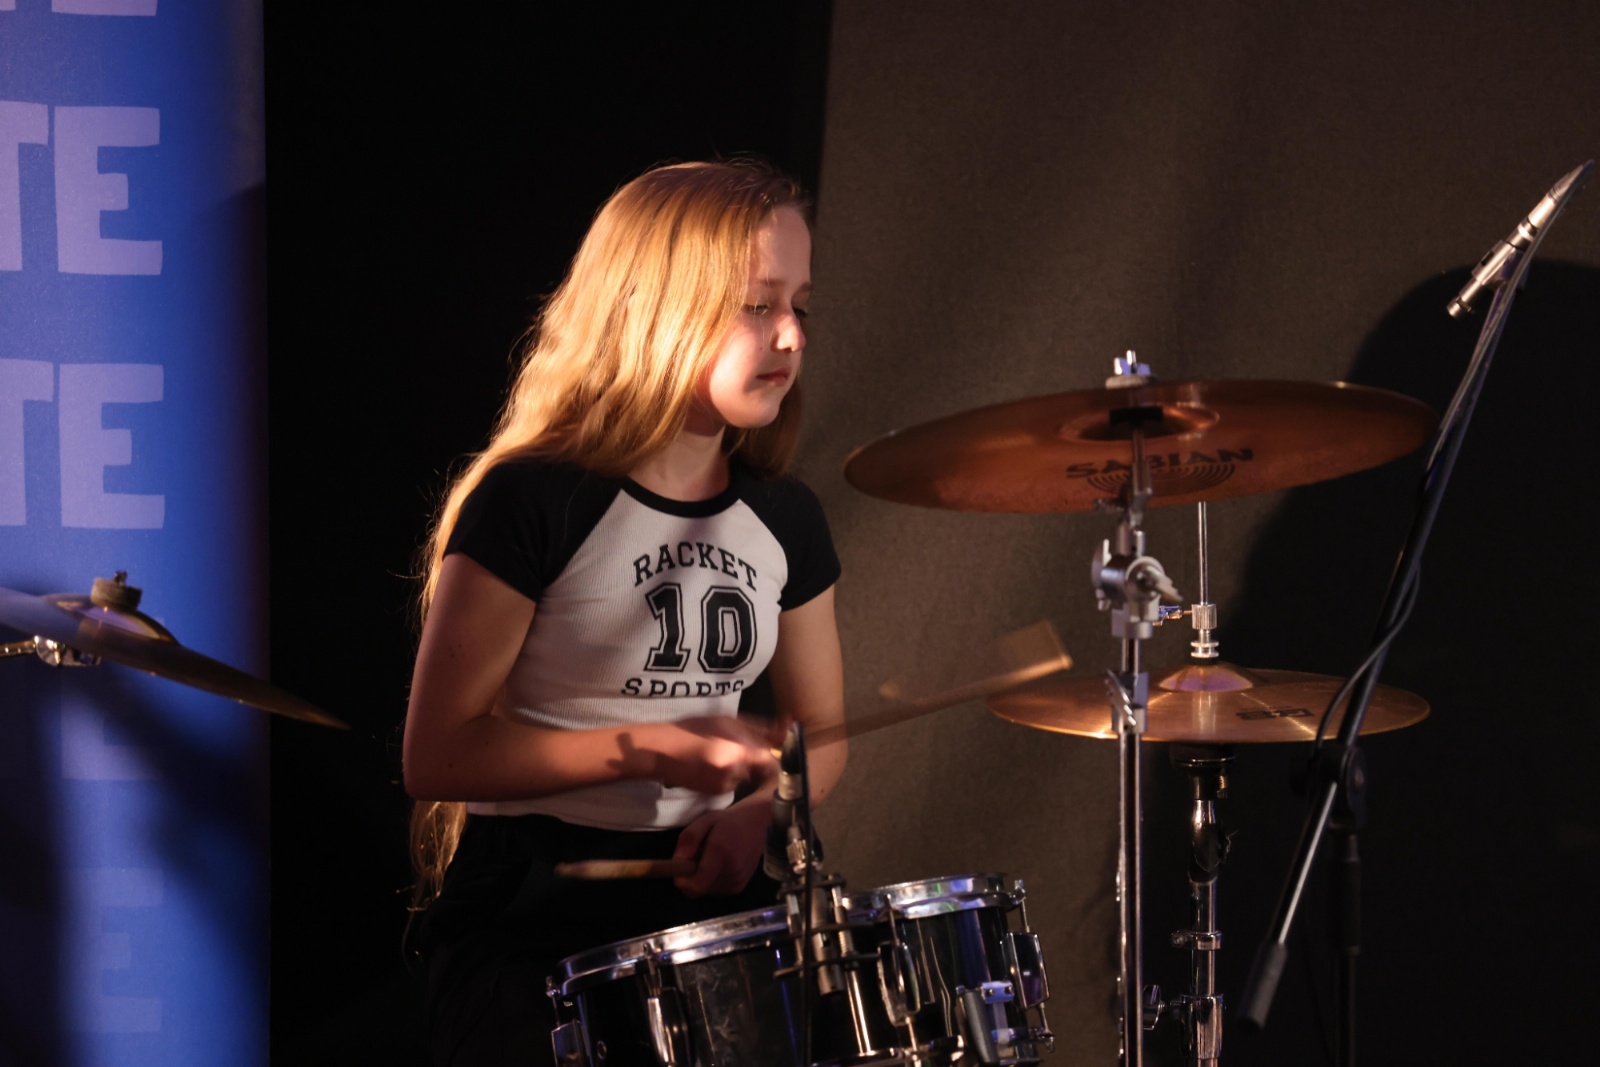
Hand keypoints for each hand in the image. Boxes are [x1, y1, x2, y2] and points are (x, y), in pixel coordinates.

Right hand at [628, 716, 777, 794]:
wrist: (664, 752)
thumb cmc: (696, 729)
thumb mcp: (728, 721)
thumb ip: (760, 728)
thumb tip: (788, 726)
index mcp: (741, 752)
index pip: (771, 761)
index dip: (770, 754)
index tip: (769, 748)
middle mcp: (736, 773)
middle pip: (758, 769)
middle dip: (751, 759)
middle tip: (733, 745)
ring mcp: (726, 786)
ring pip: (744, 776)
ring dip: (739, 767)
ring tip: (718, 754)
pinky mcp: (716, 794)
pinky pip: (730, 784)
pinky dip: (726, 776)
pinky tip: (711, 765)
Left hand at [671, 799, 771, 896]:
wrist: (757, 825)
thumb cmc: (727, 821)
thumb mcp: (704, 821)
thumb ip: (689, 839)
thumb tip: (676, 862)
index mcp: (721, 853)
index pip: (697, 885)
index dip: (682, 881)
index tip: (678, 869)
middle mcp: (731, 872)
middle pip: (697, 890)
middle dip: (690, 877)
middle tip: (696, 858)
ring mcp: (737, 882)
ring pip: (705, 891)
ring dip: (700, 879)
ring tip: (709, 859)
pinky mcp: (739, 888)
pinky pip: (714, 891)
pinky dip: (710, 881)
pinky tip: (718, 865)